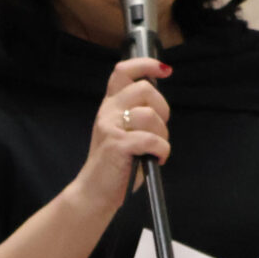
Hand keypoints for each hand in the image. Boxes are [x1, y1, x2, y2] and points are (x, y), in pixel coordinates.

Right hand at [73, 57, 172, 215]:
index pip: (123, 71)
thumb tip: (159, 105)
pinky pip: (152, 139)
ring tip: (155, 150)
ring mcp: (110, 126)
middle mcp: (108, 111)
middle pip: (144, 89)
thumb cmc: (114, 166)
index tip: (164, 71)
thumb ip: (137, 114)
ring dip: (162, 134)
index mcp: (110, 106)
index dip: (146, 65)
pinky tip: (156, 159)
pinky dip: (161, 151)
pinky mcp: (117, 144)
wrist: (94, 192)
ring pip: (150, 115)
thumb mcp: (122, 132)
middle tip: (159, 130)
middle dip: (162, 108)